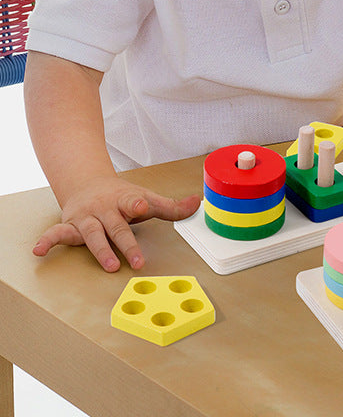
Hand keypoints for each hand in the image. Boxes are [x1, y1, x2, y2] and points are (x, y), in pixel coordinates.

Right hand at [33, 175, 200, 271]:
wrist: (89, 183)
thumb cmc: (124, 197)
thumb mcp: (148, 198)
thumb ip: (171, 207)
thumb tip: (198, 204)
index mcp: (126, 200)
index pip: (134, 201)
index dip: (139, 203)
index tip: (143, 205)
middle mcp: (106, 209)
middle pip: (117, 227)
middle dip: (127, 244)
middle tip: (137, 261)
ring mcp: (87, 218)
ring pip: (93, 235)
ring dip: (100, 251)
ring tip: (110, 266)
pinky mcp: (70, 226)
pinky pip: (56, 234)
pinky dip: (47, 241)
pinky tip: (38, 251)